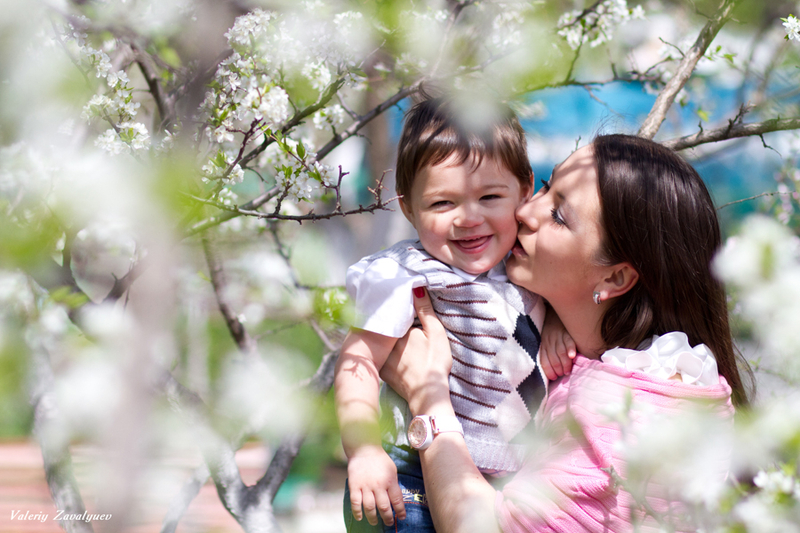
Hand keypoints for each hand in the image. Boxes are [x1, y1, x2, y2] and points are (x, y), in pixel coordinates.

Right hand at [347, 445, 405, 525]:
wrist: (364, 449)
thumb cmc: (380, 460)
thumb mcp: (392, 470)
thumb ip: (393, 484)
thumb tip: (396, 500)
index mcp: (390, 480)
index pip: (397, 500)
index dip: (400, 511)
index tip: (402, 517)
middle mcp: (378, 485)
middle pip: (384, 506)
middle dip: (387, 518)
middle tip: (388, 523)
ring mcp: (366, 486)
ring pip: (370, 507)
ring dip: (373, 518)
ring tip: (375, 523)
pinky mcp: (355, 485)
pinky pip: (355, 502)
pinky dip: (357, 512)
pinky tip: (360, 517)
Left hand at [379, 287, 451, 415]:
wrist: (428, 394)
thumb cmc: (434, 362)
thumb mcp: (435, 333)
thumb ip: (425, 310)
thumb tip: (416, 288)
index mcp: (398, 330)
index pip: (394, 315)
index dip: (397, 310)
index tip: (399, 303)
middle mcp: (385, 342)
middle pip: (386, 328)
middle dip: (388, 322)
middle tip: (394, 316)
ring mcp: (382, 357)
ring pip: (381, 342)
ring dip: (382, 337)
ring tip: (390, 332)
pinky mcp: (382, 371)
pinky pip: (379, 356)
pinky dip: (382, 352)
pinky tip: (388, 351)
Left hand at [539, 307, 576, 380]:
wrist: (555, 312)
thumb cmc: (552, 331)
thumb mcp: (546, 341)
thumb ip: (549, 353)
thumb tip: (554, 372)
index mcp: (543, 345)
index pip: (544, 362)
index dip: (549, 371)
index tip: (555, 378)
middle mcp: (549, 341)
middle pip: (553, 359)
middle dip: (558, 369)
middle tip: (564, 375)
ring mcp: (558, 336)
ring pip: (560, 353)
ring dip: (564, 363)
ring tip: (568, 370)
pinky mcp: (567, 331)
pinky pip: (568, 341)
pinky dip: (570, 349)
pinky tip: (572, 356)